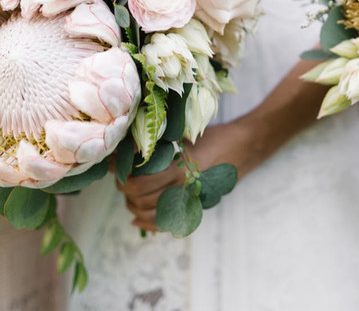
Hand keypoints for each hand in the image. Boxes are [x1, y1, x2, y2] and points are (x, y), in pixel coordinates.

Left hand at [118, 120, 250, 231]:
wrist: (243, 147)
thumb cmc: (214, 136)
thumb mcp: (186, 134)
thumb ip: (160, 143)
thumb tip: (129, 144)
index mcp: (179, 170)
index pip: (138, 182)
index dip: (121, 174)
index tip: (115, 161)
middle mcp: (182, 190)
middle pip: (138, 199)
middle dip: (124, 187)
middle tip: (121, 173)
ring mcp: (188, 201)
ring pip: (147, 213)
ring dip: (132, 203)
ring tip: (129, 190)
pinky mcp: (193, 207)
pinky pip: (164, 225)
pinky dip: (147, 224)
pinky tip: (136, 218)